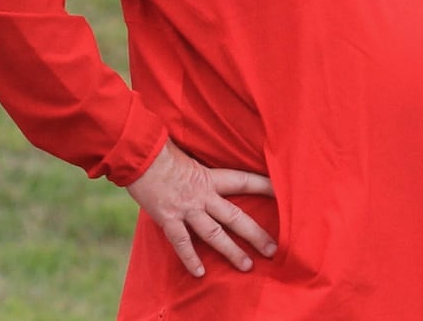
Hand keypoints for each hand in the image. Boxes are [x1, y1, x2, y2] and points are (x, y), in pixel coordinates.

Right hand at [124, 141, 275, 277]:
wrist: (138, 151)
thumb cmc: (160, 149)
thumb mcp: (186, 152)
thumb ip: (198, 165)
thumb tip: (202, 164)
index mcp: (209, 176)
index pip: (244, 181)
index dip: (265, 186)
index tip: (283, 193)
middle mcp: (203, 194)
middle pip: (236, 217)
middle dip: (256, 234)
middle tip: (273, 249)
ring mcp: (187, 208)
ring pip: (215, 234)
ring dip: (232, 251)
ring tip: (247, 266)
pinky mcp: (169, 218)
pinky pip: (182, 243)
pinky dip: (191, 259)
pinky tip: (200, 273)